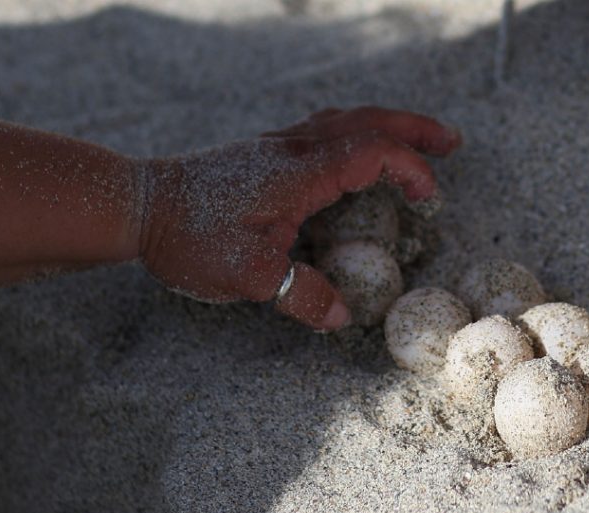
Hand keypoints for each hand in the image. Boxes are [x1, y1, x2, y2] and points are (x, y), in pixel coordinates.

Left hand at [137, 107, 461, 330]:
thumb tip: (343, 316)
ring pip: (343, 120)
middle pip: (365, 121)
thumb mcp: (245, 276)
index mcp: (297, 172)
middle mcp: (291, 149)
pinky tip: (353, 153)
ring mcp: (275, 146)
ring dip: (386, 126)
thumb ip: (300, 295)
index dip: (409, 170)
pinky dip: (355, 133)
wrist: (138, 205)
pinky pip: (322, 131)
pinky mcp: (262, 154)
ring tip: (416, 141)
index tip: (429, 200)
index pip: (370, 153)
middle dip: (413, 129)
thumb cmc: (187, 235)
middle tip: (450, 142)